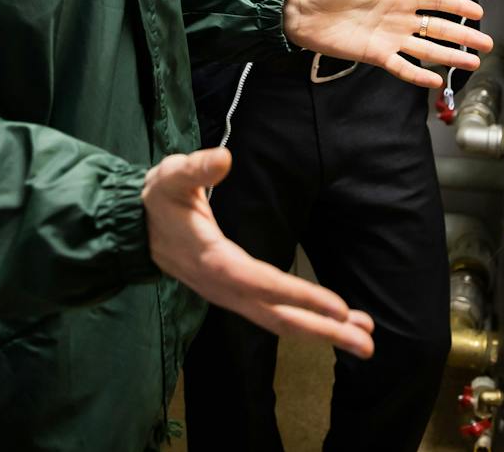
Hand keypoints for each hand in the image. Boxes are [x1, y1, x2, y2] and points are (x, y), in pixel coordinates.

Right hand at [143, 148, 375, 355]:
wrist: (137, 229)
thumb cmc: (159, 200)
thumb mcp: (172, 177)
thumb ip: (196, 168)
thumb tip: (224, 159)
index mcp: (213, 261)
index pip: (262, 283)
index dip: (300, 295)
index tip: (338, 307)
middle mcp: (225, 288)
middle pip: (279, 317)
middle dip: (324, 331)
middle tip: (367, 344)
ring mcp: (231, 297)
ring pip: (280, 321)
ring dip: (323, 331)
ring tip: (364, 338)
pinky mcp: (237, 296)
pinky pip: (275, 315)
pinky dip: (308, 321)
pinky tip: (337, 323)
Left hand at [282, 0, 489, 89]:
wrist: (294, 5)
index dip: (457, 5)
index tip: (477, 11)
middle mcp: (397, 18)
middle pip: (439, 28)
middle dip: (464, 36)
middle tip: (488, 43)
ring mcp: (387, 38)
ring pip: (426, 49)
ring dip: (450, 57)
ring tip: (473, 63)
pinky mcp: (373, 54)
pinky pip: (401, 66)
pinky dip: (418, 75)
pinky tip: (437, 82)